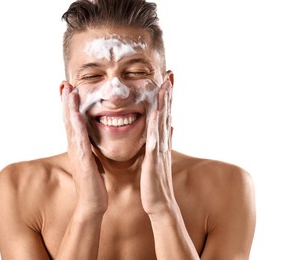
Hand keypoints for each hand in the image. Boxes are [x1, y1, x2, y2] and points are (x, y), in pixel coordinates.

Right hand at [61, 81, 107, 216]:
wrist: (92, 203)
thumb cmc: (94, 182)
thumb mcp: (91, 160)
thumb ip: (89, 148)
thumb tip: (91, 139)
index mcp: (78, 146)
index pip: (72, 121)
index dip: (70, 105)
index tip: (70, 88)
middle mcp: (74, 147)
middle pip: (68, 119)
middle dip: (66, 100)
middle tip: (64, 83)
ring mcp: (76, 153)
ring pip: (71, 126)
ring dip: (68, 107)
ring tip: (67, 90)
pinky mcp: (83, 160)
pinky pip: (79, 139)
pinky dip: (76, 125)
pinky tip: (76, 113)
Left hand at [140, 79, 175, 216]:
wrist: (159, 204)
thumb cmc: (155, 183)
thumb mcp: (158, 160)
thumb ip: (161, 143)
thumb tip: (168, 128)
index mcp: (161, 143)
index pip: (164, 116)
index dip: (166, 99)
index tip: (166, 81)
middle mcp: (163, 143)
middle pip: (166, 114)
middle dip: (168, 94)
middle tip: (169, 75)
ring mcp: (160, 151)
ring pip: (163, 122)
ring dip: (165, 104)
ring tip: (165, 85)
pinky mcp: (154, 160)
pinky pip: (155, 139)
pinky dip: (156, 124)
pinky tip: (156, 111)